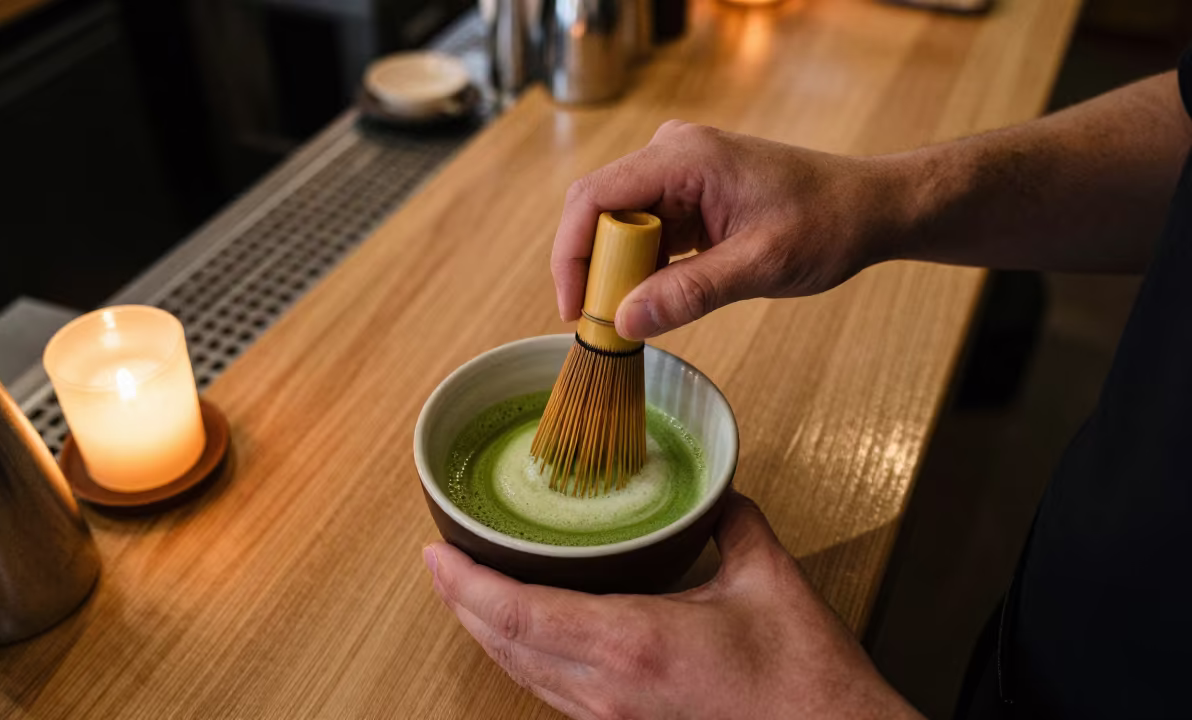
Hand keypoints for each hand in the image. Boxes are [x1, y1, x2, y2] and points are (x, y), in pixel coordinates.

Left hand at [423, 492, 921, 719]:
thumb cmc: (802, 682)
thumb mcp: (769, 581)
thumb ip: (734, 523)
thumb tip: (716, 491)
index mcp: (631, 644)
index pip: (517, 614)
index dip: (464, 585)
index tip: (435, 554)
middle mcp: (606, 690)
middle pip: (502, 647)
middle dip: (459, 604)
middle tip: (441, 563)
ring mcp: (611, 719)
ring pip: (519, 676)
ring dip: (485, 633)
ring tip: (468, 593)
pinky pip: (550, 694)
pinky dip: (522, 658)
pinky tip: (525, 637)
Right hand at [552, 121, 913, 338]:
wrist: (870, 208)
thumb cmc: (829, 223)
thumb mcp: (760, 265)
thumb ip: (691, 293)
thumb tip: (627, 321)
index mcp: (685, 156)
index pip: (593, 197)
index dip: (572, 253)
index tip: (575, 306)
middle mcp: (672, 154)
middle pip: (598, 210)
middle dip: (592, 268)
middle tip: (602, 322)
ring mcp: (678, 173)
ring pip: (617, 224)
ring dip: (616, 271)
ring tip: (628, 317)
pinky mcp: (687, 194)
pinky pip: (643, 231)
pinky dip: (640, 268)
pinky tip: (652, 298)